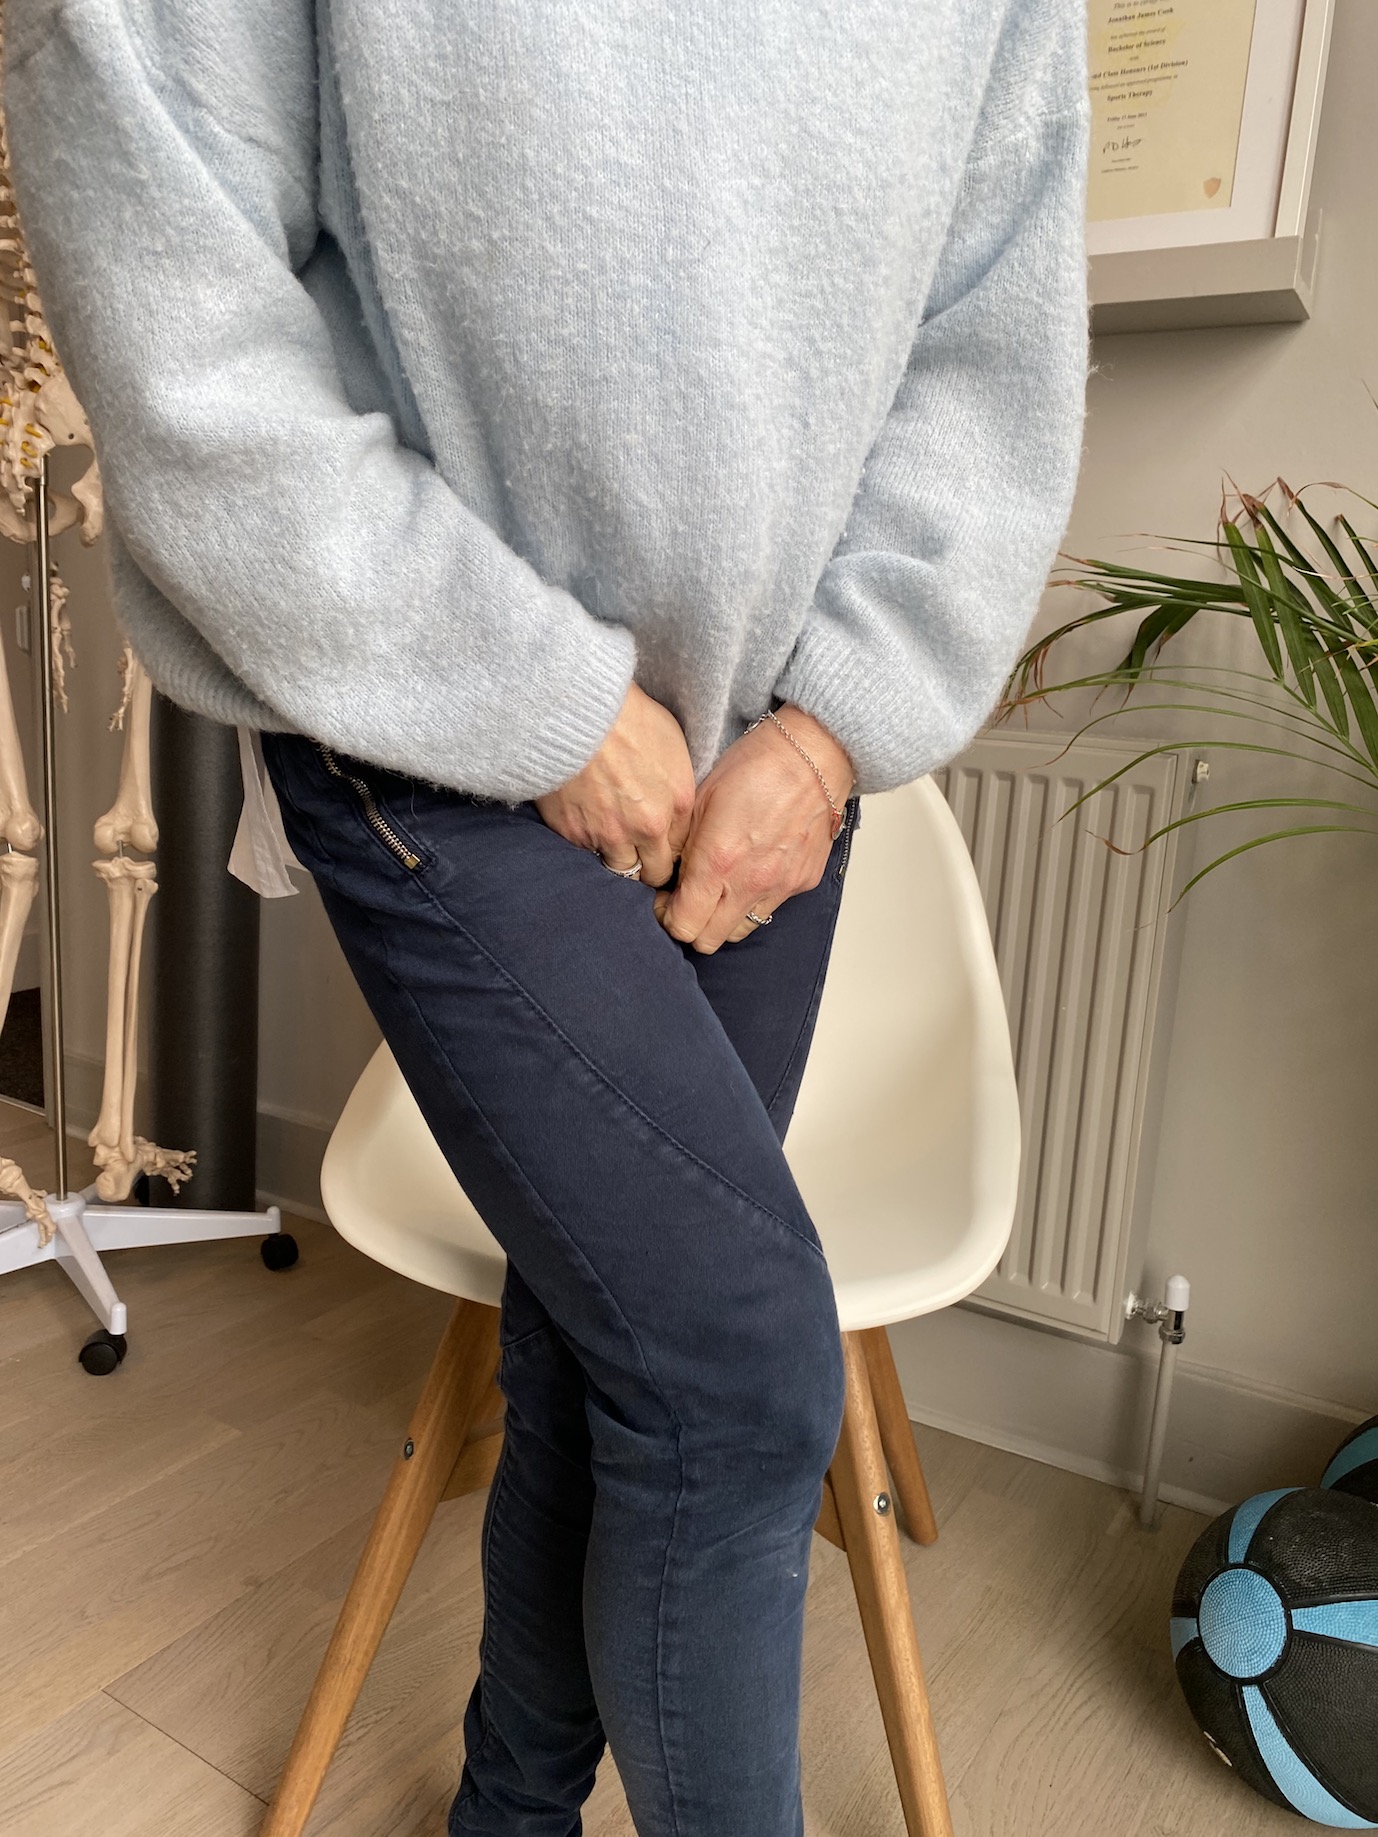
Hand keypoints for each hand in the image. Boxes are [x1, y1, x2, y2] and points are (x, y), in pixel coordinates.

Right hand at [535, 681, 695, 886]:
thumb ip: (676, 787)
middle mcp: (648, 828)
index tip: (660, 845)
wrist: (577, 711)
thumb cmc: (627, 716)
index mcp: (678, 805)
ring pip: (619, 870)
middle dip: (649, 867)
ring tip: (610, 841)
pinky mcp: (574, 834)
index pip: (680, 850)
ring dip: (617, 859)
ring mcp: (610, 835)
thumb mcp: (672, 744)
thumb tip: (671, 806)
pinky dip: (586, 842)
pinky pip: (585, 852)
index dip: (669, 849)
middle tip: (639, 855)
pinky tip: (584, 821)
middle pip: (654, 872)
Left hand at [655, 705, 853, 952]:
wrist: (813, 755)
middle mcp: (749, 884)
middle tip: (686, 898)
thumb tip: (666, 871)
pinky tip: (751, 871)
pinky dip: (754, 900)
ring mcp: (780, 887)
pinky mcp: (803, 882)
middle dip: (691, 925)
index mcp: (717, 863)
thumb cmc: (755, 766)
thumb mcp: (700, 798)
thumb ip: (680, 843)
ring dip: (723, 918)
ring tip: (719, 888)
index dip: (666, 917)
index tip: (664, 899)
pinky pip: (770, 908)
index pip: (682, 925)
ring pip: (740, 931)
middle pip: (709, 941)